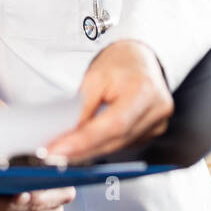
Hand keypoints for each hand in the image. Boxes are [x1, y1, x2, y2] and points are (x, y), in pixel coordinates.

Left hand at [46, 39, 172, 161]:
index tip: (58, 150)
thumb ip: (83, 107)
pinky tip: (87, 143)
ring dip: (90, 150)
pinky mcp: (153, 131)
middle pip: (115, 140)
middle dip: (81, 149)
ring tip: (65, 148)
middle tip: (53, 153)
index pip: (114, 124)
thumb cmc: (119, 63)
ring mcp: (158, 123)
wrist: (140, 57)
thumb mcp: (95, 77)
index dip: (85, 141)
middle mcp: (156, 110)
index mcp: (145, 91)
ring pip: (117, 146)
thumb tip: (67, 135)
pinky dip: (103, 144)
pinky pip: (123, 144)